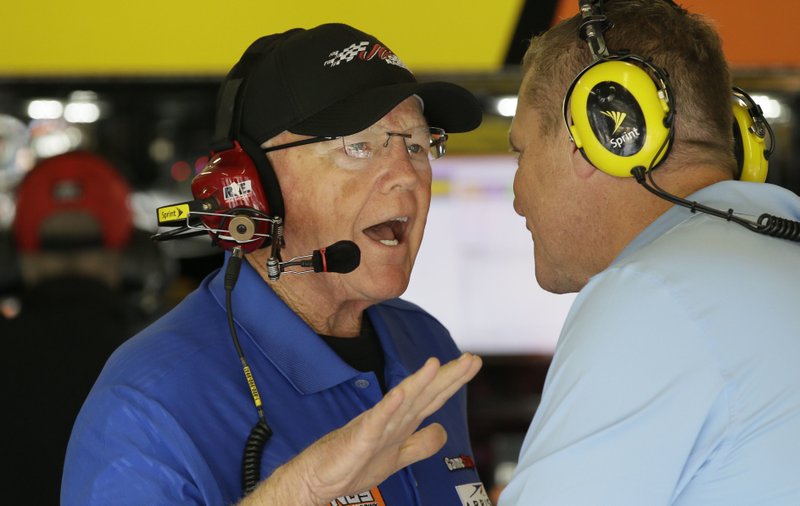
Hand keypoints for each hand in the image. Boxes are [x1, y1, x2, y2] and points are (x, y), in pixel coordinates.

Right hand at [241, 352, 482, 504]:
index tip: (473, 363)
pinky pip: (376, 422)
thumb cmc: (354, 465)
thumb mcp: (398, 457)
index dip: (454, 382)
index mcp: (402, 423)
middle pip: (425, 394)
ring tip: (436, 364)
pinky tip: (399, 394)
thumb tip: (444, 430)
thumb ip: (421, 444)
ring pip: (402, 402)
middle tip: (472, 359)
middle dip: (448, 377)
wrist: (320, 478)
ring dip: (419, 383)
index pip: (434, 398)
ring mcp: (376, 427)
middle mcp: (392, 419)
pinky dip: (388, 408)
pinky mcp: (360, 439)